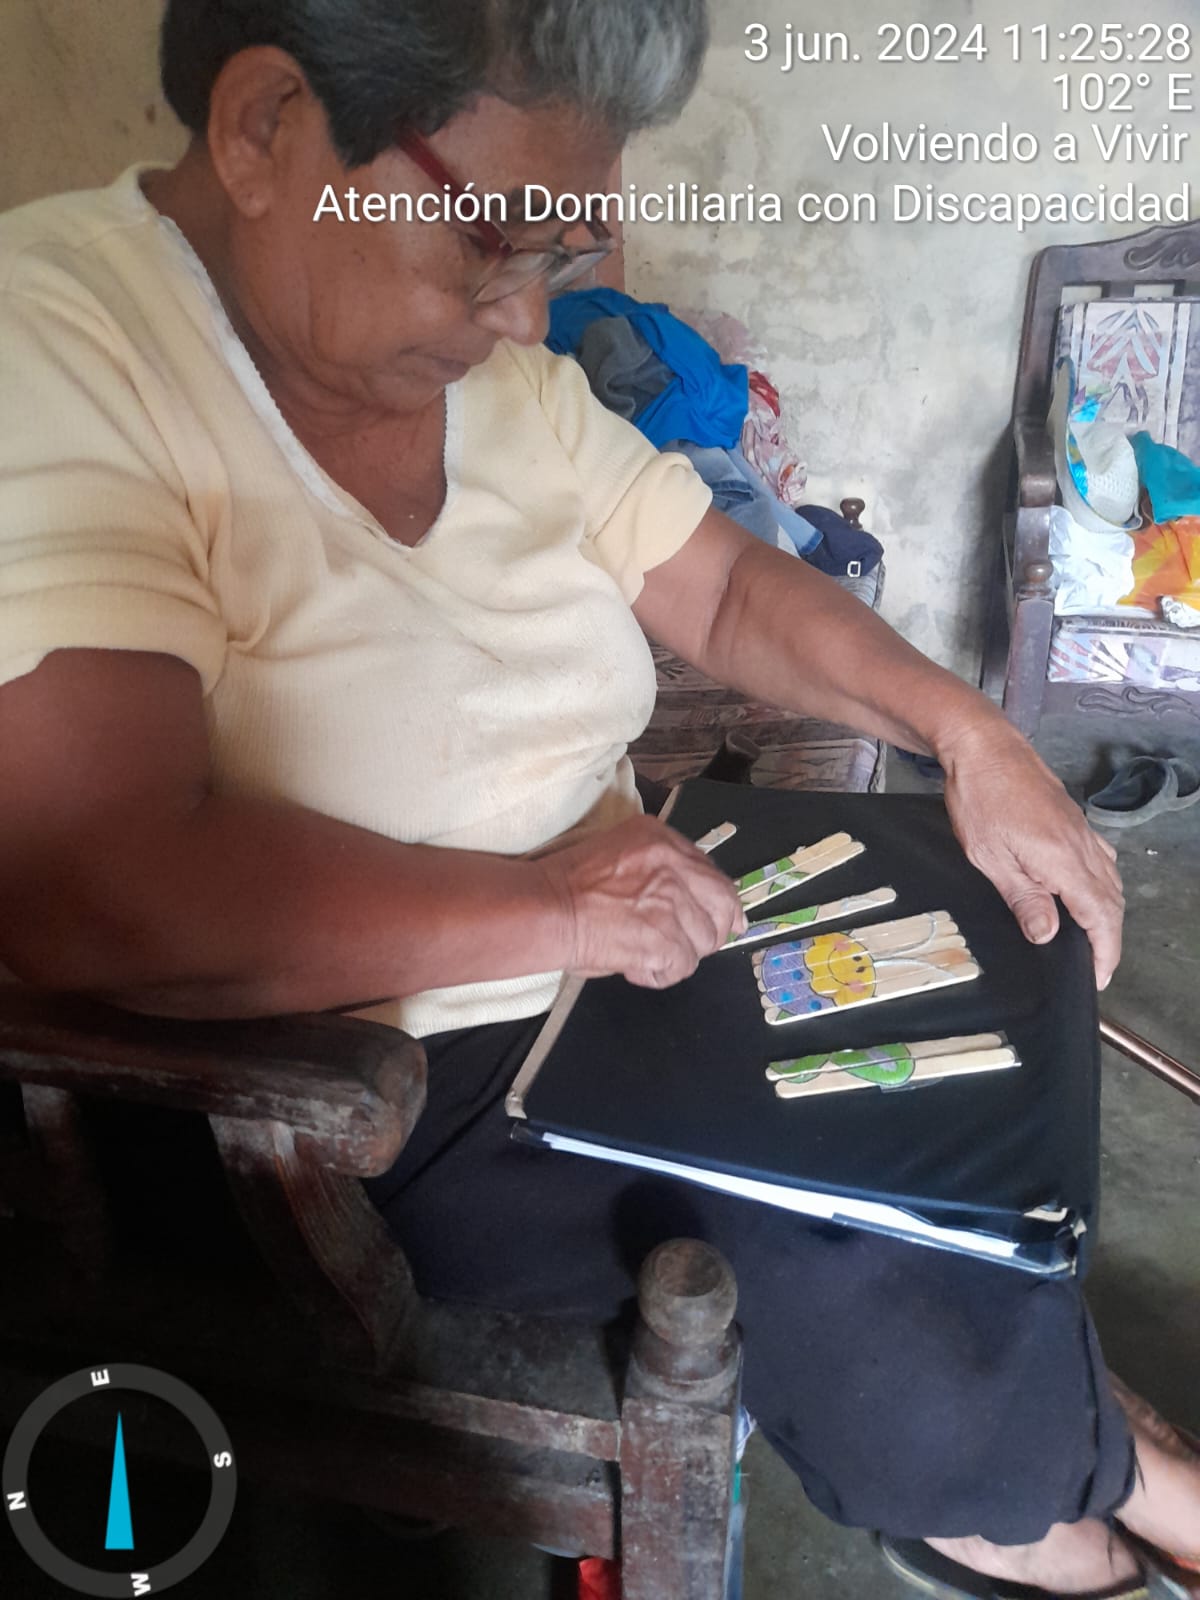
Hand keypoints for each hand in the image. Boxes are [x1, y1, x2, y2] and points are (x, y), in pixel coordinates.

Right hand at [538, 815, 747, 987]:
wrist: (544, 909)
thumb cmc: (567, 886)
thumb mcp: (619, 854)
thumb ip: (658, 869)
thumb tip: (690, 901)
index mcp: (660, 839)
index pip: (711, 872)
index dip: (719, 901)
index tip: (725, 919)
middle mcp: (672, 864)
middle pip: (722, 903)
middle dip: (713, 930)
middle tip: (691, 945)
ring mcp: (671, 902)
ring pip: (703, 941)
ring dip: (677, 954)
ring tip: (643, 953)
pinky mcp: (665, 938)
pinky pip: (681, 967)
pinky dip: (658, 973)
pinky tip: (634, 965)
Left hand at [939, 720, 1123, 988]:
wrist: (984, 748)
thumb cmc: (981, 798)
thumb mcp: (991, 857)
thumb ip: (1023, 898)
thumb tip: (1048, 935)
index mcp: (1065, 861)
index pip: (1100, 917)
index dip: (1104, 951)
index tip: (1098, 977)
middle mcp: (1082, 847)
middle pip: (1111, 902)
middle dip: (1108, 938)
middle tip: (1095, 967)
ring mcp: (1081, 831)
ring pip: (1109, 880)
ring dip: (1106, 913)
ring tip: (1091, 939)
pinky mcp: (1073, 821)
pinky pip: (1100, 859)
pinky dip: (1100, 884)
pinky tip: (1085, 891)